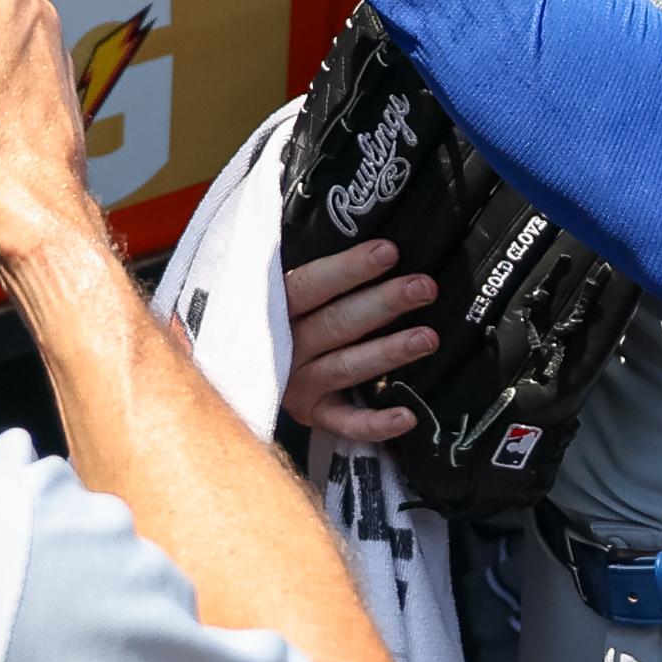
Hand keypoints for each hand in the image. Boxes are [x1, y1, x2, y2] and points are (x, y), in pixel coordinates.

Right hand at [279, 230, 434, 449]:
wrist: (235, 373)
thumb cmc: (280, 318)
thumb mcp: (283, 292)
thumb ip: (315, 272)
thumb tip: (374, 239)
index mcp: (275, 308)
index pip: (310, 285)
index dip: (349, 269)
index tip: (389, 252)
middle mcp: (284, 348)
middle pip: (335, 324)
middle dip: (383, 303)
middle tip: (423, 287)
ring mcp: (297, 384)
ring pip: (345, 367)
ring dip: (388, 351)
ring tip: (427, 339)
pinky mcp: (313, 415)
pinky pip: (345, 422)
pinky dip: (375, 423)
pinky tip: (406, 416)